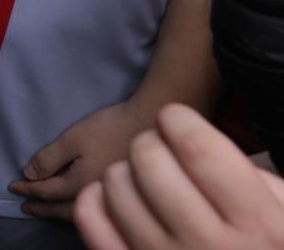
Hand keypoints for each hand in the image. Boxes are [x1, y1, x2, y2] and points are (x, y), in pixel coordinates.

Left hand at [13, 95, 161, 219]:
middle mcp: (97, 200)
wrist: (152, 125)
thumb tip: (28, 175)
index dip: (26, 189)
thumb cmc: (110, 129)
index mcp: (81, 186)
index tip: (11, 188)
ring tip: (45, 210)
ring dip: (58, 213)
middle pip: (62, 209)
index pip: (46, 192)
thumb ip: (49, 158)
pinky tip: (76, 208)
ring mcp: (112, 201)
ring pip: (80, 213)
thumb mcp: (72, 139)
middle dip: (41, 207)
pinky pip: (95, 211)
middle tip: (25, 206)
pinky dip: (78, 211)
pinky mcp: (124, 196)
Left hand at [77, 104, 283, 249]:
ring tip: (147, 182)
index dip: (178, 119)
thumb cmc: (265, 246)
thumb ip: (252, 178)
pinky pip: (89, 217)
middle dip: (150, 141)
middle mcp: (209, 246)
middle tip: (163, 152)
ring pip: (114, 182)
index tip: (176, 119)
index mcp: (260, 226)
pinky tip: (120, 198)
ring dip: (125, 170)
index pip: (198, 148)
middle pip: (149, 158)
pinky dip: (96, 197)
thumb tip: (194, 140)